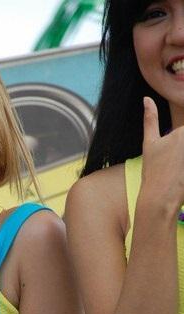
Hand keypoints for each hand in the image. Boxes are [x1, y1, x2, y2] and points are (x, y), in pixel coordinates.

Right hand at [141, 96, 183, 213]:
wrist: (160, 198)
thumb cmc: (153, 171)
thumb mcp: (150, 143)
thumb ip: (150, 119)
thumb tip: (147, 100)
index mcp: (183, 131)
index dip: (180, 135)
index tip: (174, 148)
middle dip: (181, 148)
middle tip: (175, 159)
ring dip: (183, 157)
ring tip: (177, 164)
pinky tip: (181, 172)